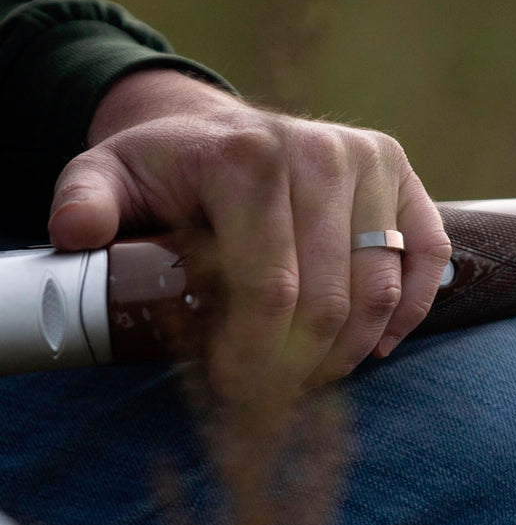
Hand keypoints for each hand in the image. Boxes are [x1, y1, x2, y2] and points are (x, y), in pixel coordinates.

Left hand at [48, 69, 450, 392]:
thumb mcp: (109, 175)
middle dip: (300, 366)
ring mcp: (369, 161)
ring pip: (380, 288)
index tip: (236, 391)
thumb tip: (78, 236)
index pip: (269, 289)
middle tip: (273, 395)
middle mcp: (322, 151)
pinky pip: (427, 255)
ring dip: (351, 350)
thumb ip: (86, 201)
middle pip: (328, 298)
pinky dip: (410, 310)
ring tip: (315, 375)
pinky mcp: (401, 176)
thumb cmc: (170, 167)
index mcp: (251, 158)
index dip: (255, 358)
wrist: (224, 129)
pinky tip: (379, 341)